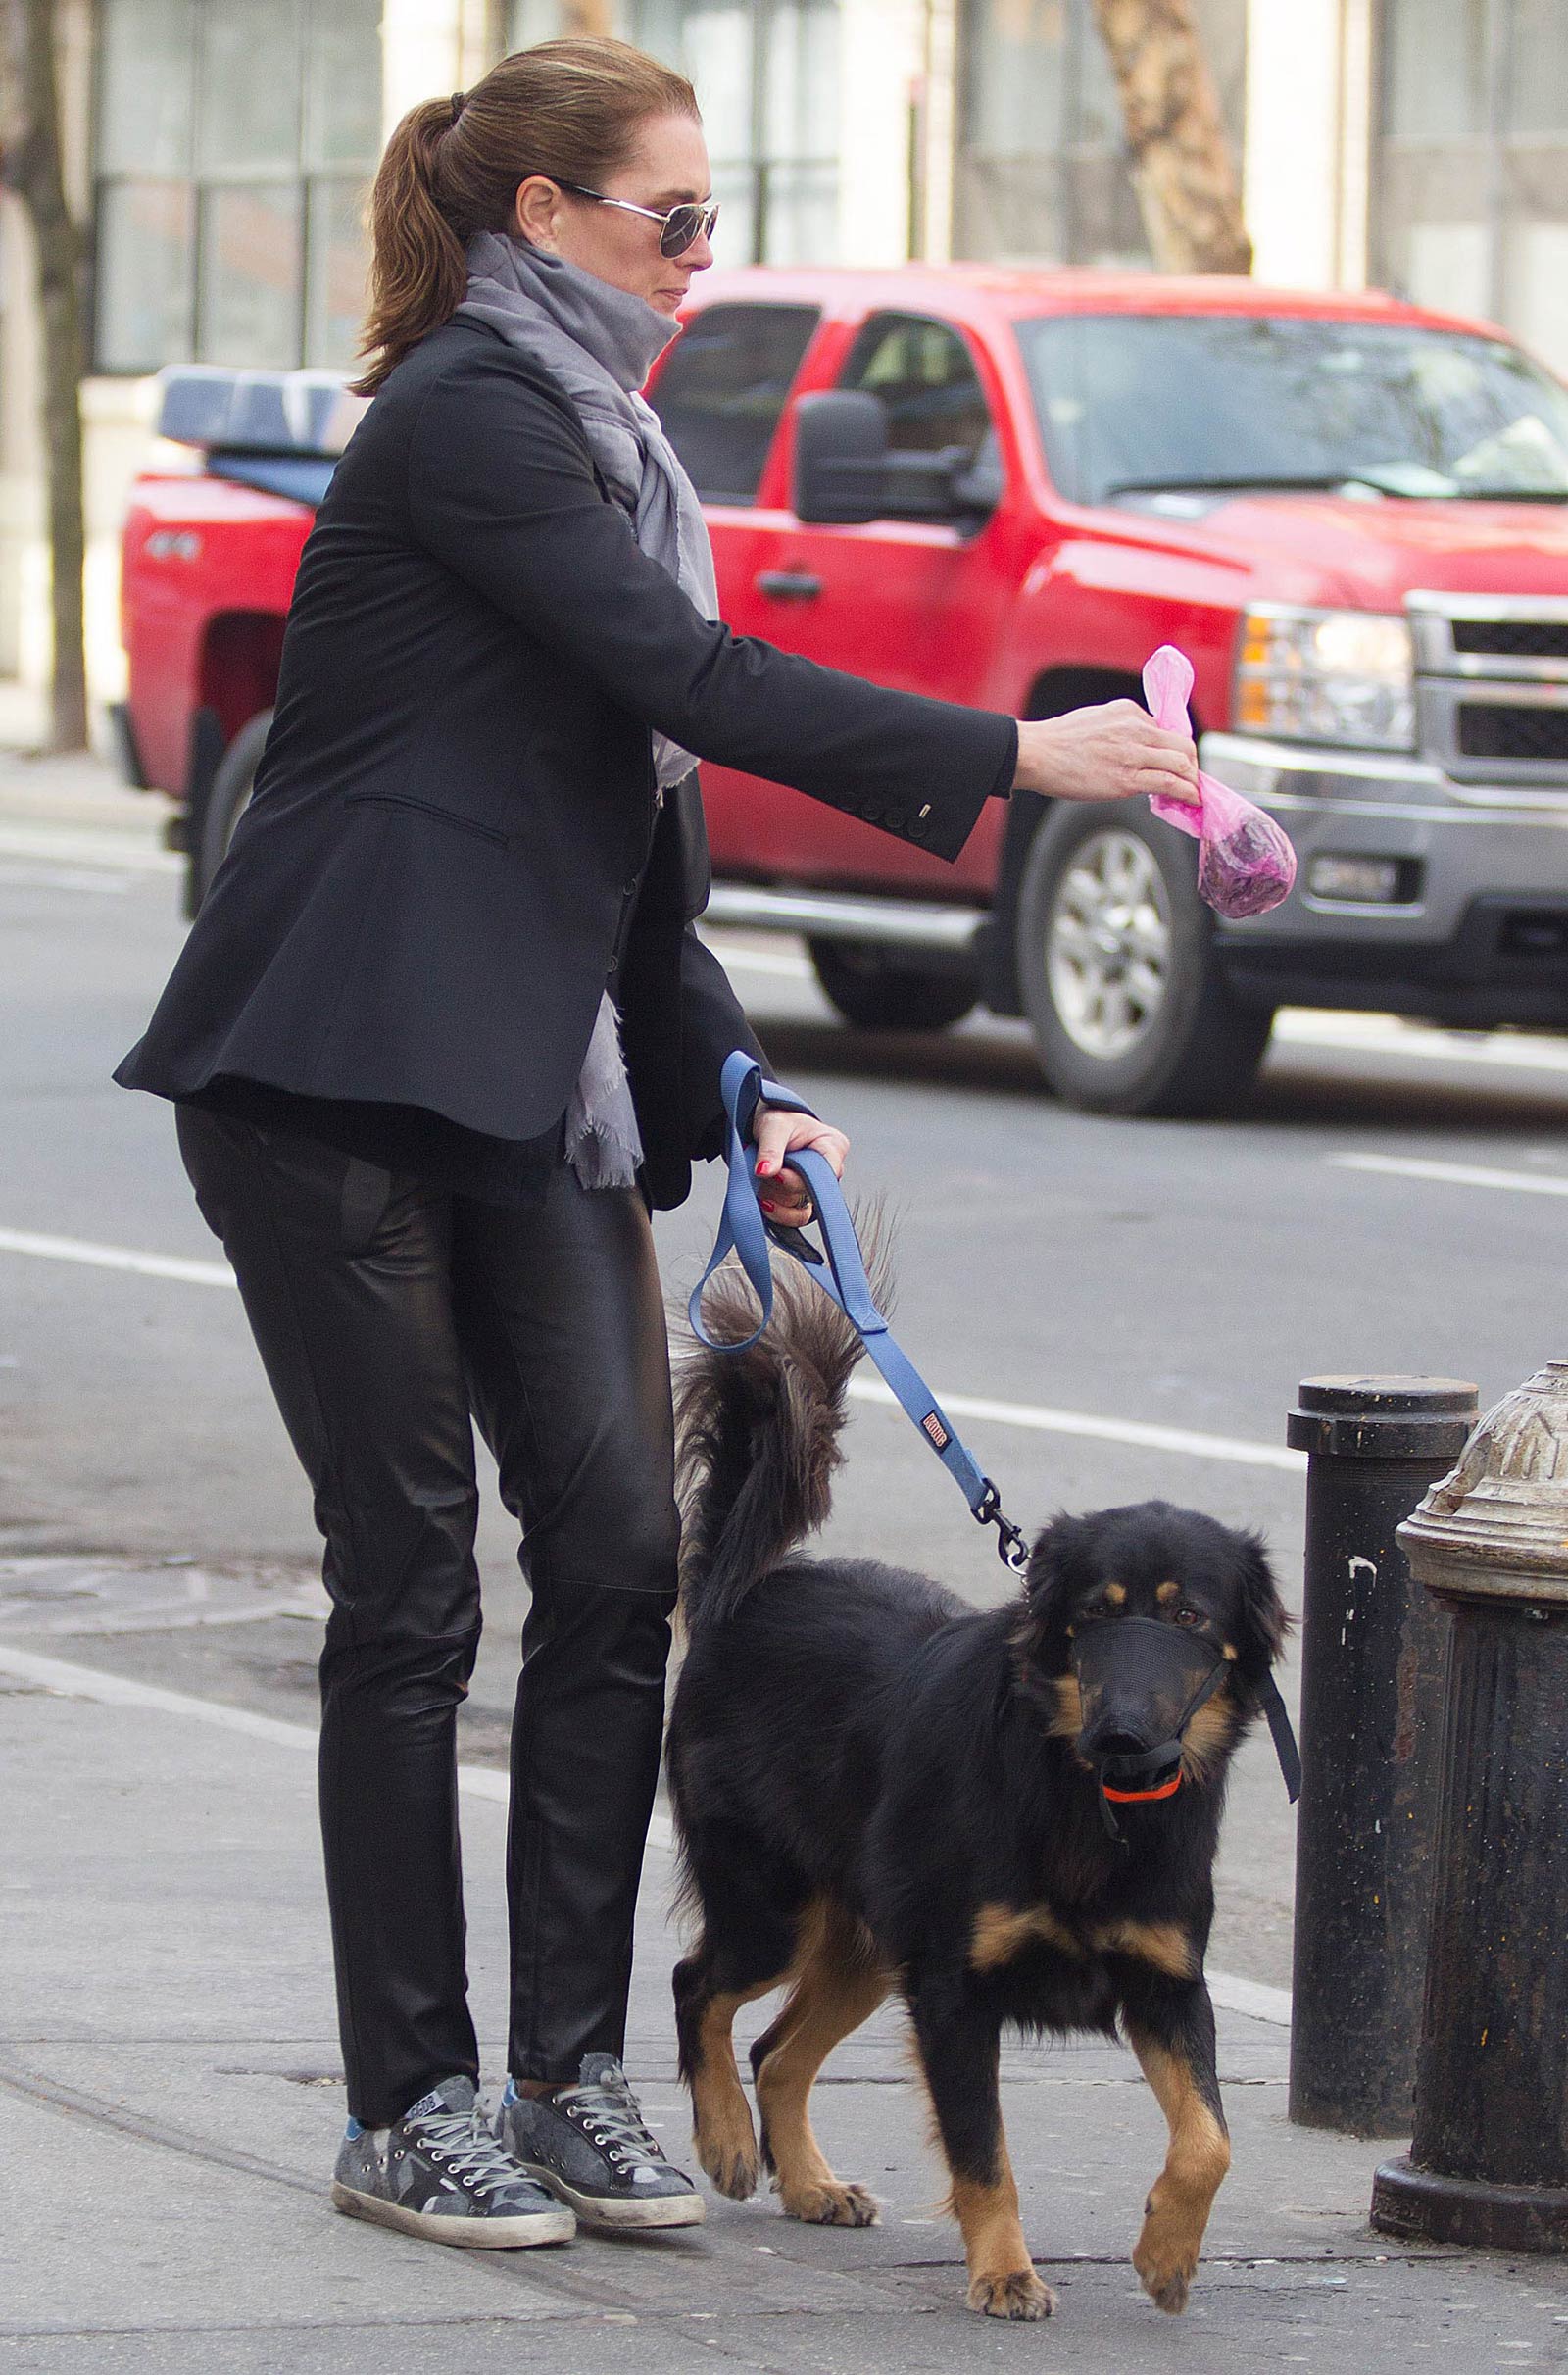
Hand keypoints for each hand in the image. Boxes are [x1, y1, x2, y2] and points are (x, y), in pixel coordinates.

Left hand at [753, 1104, 849, 1229]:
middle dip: (780, 1184)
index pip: (827, 1173)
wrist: (766, 1128)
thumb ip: (770, 1149)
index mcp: (832, 1146)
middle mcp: (829, 1169)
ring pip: (799, 1207)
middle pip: (810, 1192)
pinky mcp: (803, 1201)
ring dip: (774, 1196)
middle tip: (764, 1168)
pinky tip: (763, 1199)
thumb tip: (765, 1171)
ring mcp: (816, 1187)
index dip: (798, 1178)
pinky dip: (775, 1212)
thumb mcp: (773, 1126)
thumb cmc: (777, 1120)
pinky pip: (795, 1218)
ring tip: (762, 1176)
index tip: (776, 1174)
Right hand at [1013, 701, 1198, 805]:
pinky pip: (1169, 783)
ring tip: (1191, 793)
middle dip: (1191, 763)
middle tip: (1189, 778)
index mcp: (1128, 711)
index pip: (1166, 729)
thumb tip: (1137, 745)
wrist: (1036, 753)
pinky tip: (1190, 800)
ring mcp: (1133, 753)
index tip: (1176, 762)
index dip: (1175, 749)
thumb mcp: (1096, 718)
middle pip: (1182, 744)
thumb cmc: (1058, 741)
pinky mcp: (1126, 779)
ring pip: (1181, 764)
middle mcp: (1135, 728)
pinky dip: (1186, 792)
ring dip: (1191, 780)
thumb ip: (1120, 727)